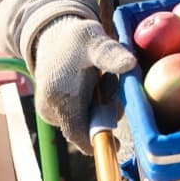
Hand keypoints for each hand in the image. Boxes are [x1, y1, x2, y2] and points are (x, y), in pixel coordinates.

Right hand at [33, 17, 136, 153]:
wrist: (51, 36)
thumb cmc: (76, 39)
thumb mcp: (94, 40)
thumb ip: (110, 54)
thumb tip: (130, 63)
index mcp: (60, 97)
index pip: (79, 133)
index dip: (99, 141)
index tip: (118, 145)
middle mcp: (50, 108)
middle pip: (85, 127)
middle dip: (103, 114)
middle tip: (108, 85)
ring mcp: (49, 110)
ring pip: (82, 120)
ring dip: (96, 107)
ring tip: (97, 79)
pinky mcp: (52, 109)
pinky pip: (76, 114)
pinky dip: (88, 105)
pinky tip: (89, 85)